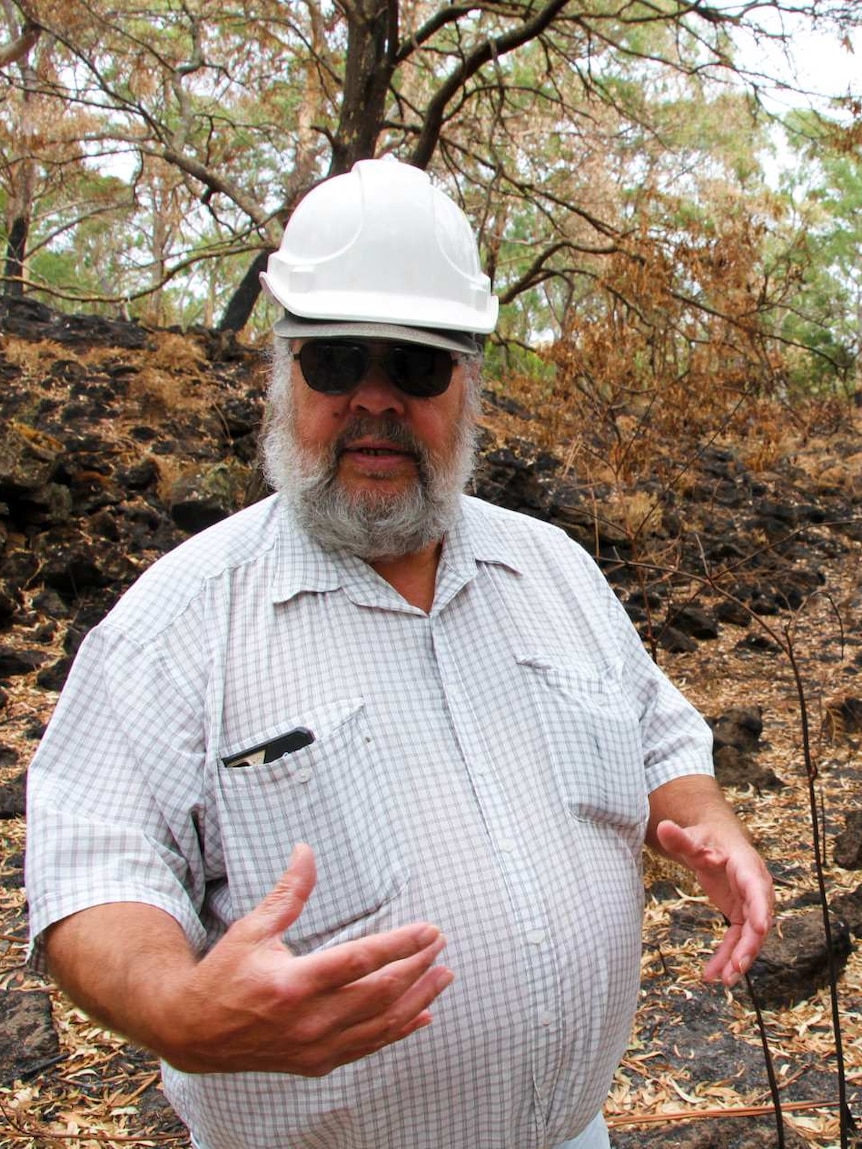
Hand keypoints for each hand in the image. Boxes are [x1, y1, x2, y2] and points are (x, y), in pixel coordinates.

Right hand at [162, 843, 452, 1075]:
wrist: (192, 1032)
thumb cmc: (223, 975)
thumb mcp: (252, 929)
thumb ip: (288, 893)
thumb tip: (306, 851)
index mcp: (293, 984)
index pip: (360, 961)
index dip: (400, 945)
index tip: (430, 930)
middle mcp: (308, 1021)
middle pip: (380, 994)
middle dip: (417, 968)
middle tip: (440, 946)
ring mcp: (314, 1046)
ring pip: (381, 1025)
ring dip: (418, 1000)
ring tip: (443, 977)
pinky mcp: (316, 1062)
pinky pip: (367, 1047)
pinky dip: (397, 1031)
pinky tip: (420, 1015)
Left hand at [654, 819, 772, 986]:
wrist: (716, 844)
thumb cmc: (707, 839)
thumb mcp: (693, 839)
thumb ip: (680, 838)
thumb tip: (663, 826)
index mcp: (747, 867)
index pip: (757, 888)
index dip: (760, 908)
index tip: (759, 928)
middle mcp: (755, 889)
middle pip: (757, 920)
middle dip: (749, 945)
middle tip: (736, 968)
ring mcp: (750, 905)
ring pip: (749, 937)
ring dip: (738, 959)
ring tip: (724, 980)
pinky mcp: (741, 916)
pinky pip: (737, 941)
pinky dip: (727, 957)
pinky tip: (714, 975)